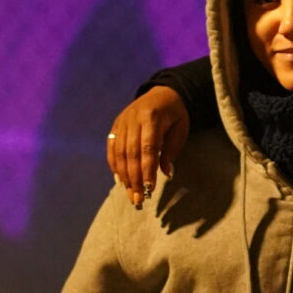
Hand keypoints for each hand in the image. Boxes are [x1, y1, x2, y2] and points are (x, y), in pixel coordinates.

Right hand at [107, 87, 188, 207]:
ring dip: (124, 176)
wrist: (161, 93)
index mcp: (152, 118)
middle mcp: (133, 119)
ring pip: (119, 153)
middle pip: (131, 153)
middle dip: (134, 178)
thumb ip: (171, 150)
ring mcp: (122, 122)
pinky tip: (120, 179)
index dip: (147, 169)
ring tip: (130, 194)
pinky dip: (114, 165)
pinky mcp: (115, 125)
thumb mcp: (180, 129)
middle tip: (138, 198)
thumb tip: (166, 174)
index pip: (148, 148)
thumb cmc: (175, 114)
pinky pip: (111, 148)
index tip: (149, 188)